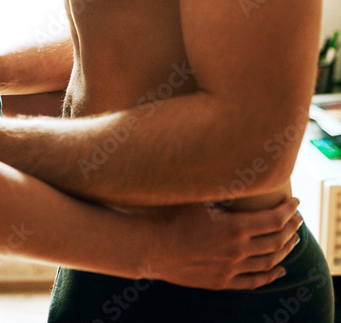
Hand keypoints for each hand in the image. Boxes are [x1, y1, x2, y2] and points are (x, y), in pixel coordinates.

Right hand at [147, 198, 302, 288]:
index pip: (274, 219)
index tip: (295, 202)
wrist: (153, 246)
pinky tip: (279, 269)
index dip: (288, 211)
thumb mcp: (200, 195)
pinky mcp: (222, 282)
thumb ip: (222, 186)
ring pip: (269, 262)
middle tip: (297, 218)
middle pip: (277, 240)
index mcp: (235, 227)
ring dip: (285, 249)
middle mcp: (238, 250)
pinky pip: (254, 282)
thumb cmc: (173, 215)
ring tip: (292, 239)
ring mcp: (231, 269)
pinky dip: (271, 275)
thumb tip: (237, 167)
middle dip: (291, 228)